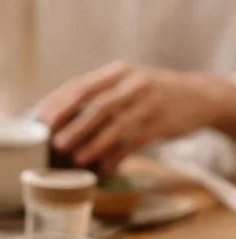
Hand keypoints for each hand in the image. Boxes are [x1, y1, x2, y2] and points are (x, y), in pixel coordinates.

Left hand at [37, 62, 224, 172]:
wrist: (197, 96)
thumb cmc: (148, 95)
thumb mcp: (124, 85)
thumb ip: (96, 95)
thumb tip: (54, 119)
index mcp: (117, 72)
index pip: (82, 85)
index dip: (59, 103)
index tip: (40, 120)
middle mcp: (134, 82)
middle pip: (99, 103)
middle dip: (75, 124)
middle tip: (56, 144)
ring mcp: (150, 100)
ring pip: (118, 122)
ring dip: (96, 142)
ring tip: (78, 159)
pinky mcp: (163, 120)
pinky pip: (137, 140)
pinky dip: (119, 154)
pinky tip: (105, 167)